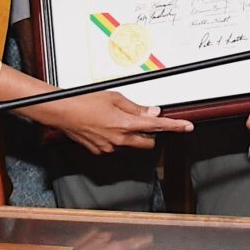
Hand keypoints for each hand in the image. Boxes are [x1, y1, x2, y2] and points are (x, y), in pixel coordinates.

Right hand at [31, 89, 194, 154]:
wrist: (62, 111)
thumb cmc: (85, 101)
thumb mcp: (115, 98)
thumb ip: (136, 107)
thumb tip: (152, 112)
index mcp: (125, 125)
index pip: (158, 127)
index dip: (175, 126)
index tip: (187, 126)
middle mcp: (119, 140)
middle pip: (148, 142)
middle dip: (151, 133)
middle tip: (144, 120)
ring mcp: (109, 148)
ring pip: (131, 144)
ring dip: (131, 135)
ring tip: (116, 119)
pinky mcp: (100, 151)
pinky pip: (115, 146)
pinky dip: (116, 138)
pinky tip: (105, 126)